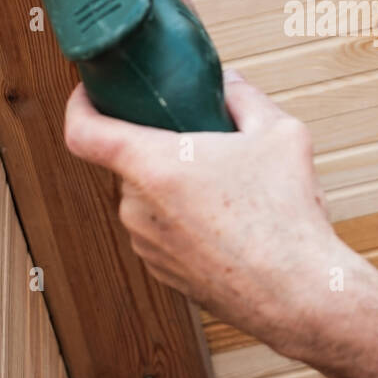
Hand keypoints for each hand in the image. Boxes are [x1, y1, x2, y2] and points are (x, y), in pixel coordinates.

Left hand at [63, 69, 344, 347]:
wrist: (297, 293)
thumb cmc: (284, 216)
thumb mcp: (279, 133)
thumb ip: (246, 98)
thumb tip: (230, 84)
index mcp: (152, 166)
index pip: (83, 132)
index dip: (80, 106)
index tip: (92, 95)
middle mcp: (137, 208)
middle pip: (129, 164)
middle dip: (162, 150)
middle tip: (202, 143)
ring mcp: (148, 246)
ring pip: (149, 201)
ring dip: (177, 189)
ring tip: (228, 190)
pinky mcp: (164, 275)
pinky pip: (164, 234)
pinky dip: (187, 223)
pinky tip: (231, 225)